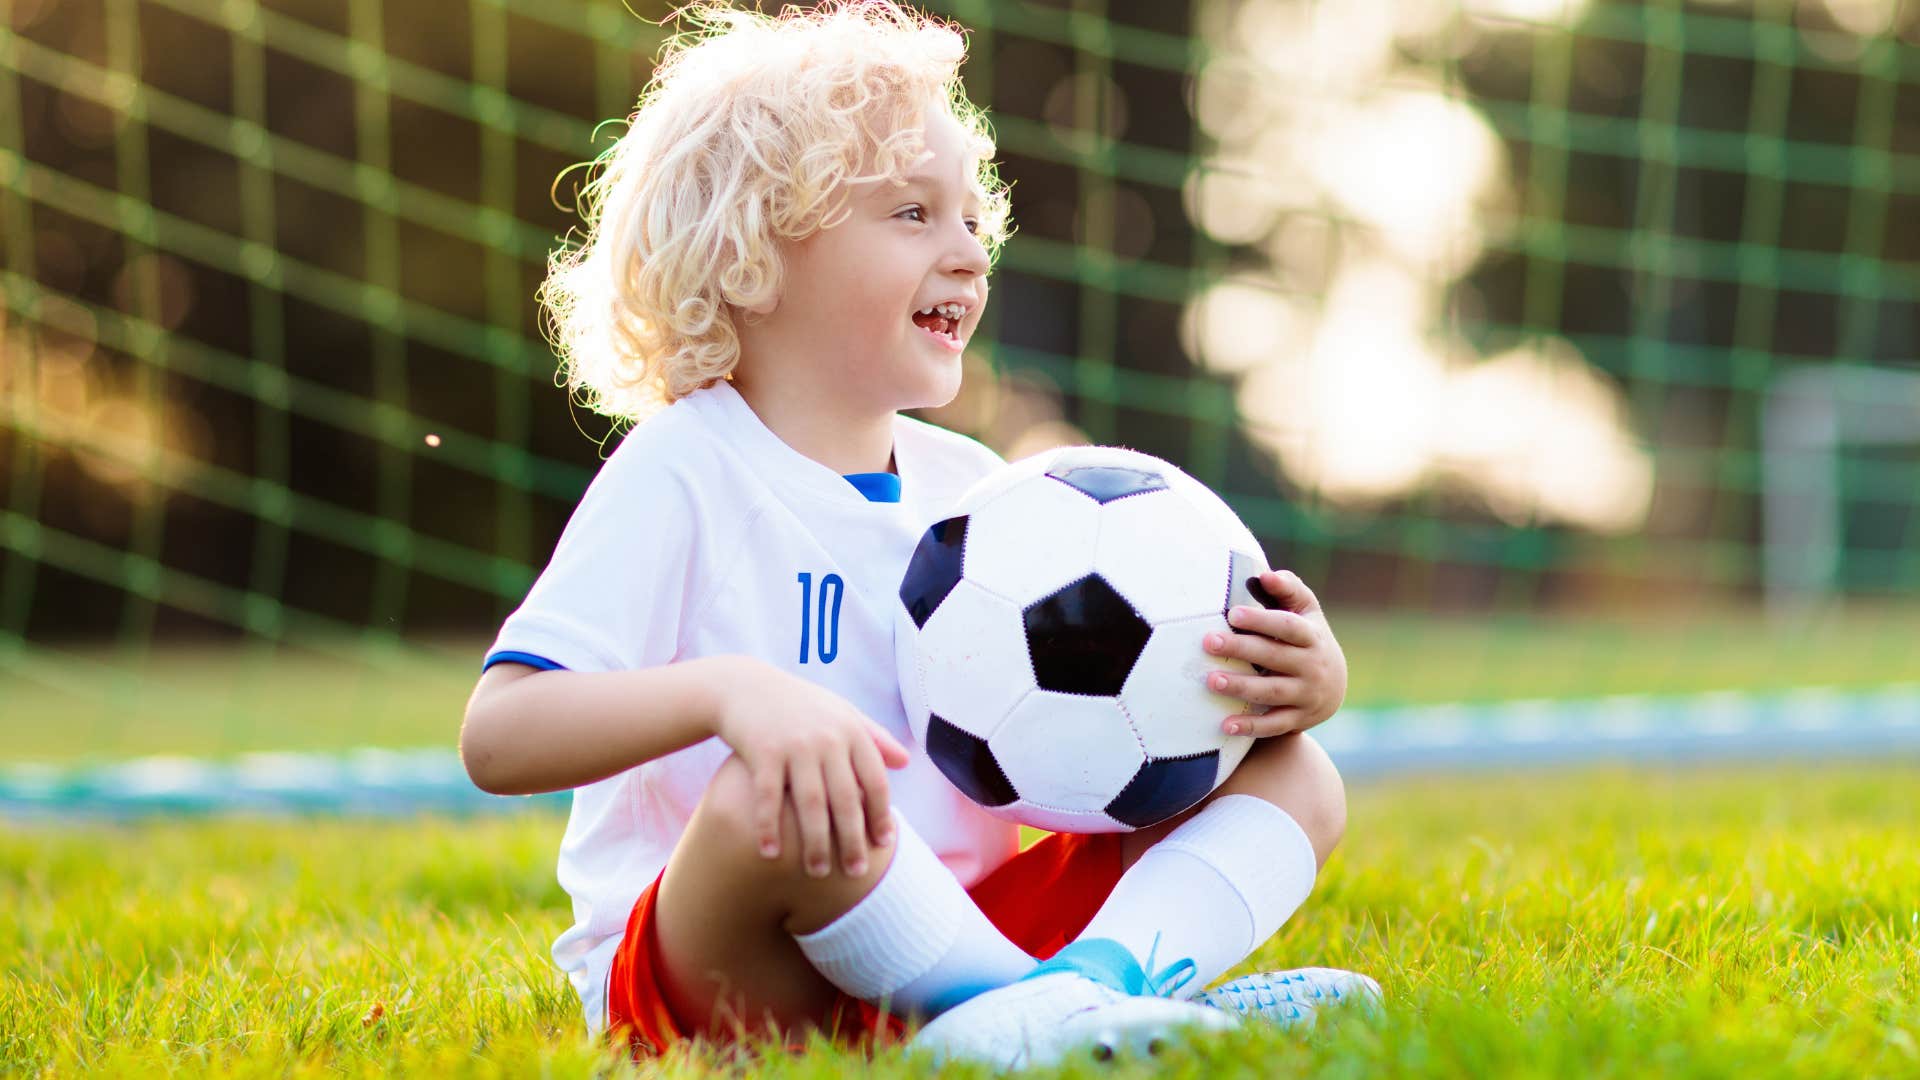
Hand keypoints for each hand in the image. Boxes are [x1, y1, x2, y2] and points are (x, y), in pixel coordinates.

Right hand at [710, 660, 910, 878]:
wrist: (744, 686)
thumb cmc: (799, 704)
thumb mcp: (840, 712)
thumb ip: (874, 736)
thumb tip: (906, 762)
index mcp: (851, 731)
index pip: (875, 781)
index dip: (881, 815)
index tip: (884, 844)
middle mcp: (827, 739)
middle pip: (846, 800)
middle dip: (852, 840)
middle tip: (855, 872)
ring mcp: (794, 745)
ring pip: (810, 805)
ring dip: (815, 843)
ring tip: (817, 873)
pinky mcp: (762, 751)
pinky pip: (768, 798)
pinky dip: (769, 827)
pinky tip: (771, 854)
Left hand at [1199, 569, 1347, 737]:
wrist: (1333, 686)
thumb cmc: (1307, 638)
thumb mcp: (1306, 612)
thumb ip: (1289, 590)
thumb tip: (1265, 574)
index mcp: (1312, 637)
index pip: (1288, 627)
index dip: (1262, 620)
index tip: (1233, 614)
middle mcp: (1312, 666)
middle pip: (1274, 657)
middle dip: (1241, 649)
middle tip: (1208, 642)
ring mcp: (1306, 694)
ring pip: (1272, 691)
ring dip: (1241, 687)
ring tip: (1211, 680)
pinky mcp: (1298, 718)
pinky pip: (1274, 725)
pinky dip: (1251, 727)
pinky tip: (1224, 725)